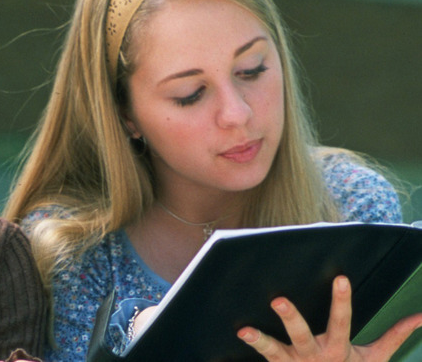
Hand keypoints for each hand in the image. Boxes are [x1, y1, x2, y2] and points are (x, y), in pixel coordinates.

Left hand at [237, 276, 421, 360]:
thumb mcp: (375, 358)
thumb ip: (394, 335)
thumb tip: (421, 316)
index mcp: (338, 350)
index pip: (341, 322)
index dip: (342, 301)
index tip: (340, 278)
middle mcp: (312, 356)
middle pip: (301, 336)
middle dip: (290, 318)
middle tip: (278, 299)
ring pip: (274, 351)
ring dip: (259, 341)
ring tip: (245, 330)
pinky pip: (260, 361)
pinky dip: (245, 353)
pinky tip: (229, 343)